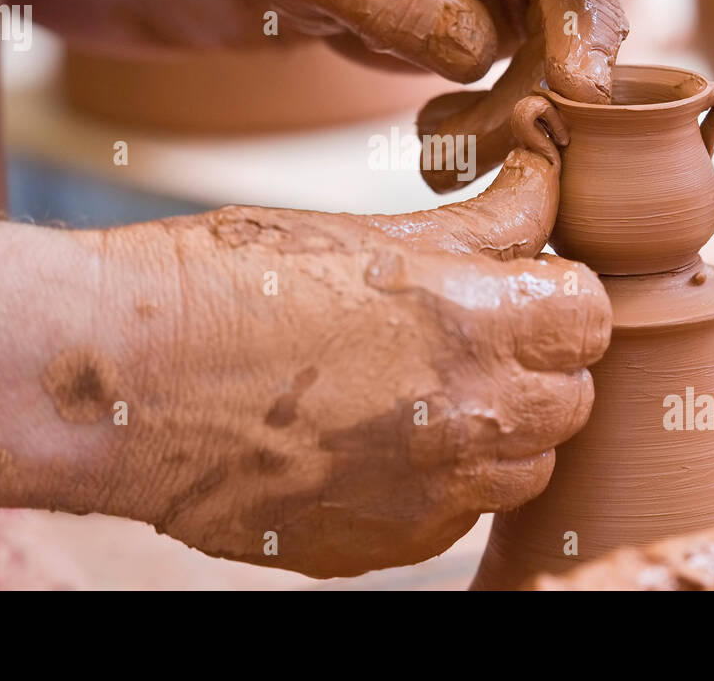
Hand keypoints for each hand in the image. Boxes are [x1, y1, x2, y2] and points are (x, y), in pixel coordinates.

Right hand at [91, 111, 610, 577]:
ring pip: (529, 464)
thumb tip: (544, 170)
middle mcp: (470, 419)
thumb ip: (479, 221)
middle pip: (574, 394)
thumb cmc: (228, 281)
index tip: (520, 283)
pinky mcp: (390, 543)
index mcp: (473, 321)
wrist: (121, 380)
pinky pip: (463, 513)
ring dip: (500, 427)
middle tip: (469, 333)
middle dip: (537, 360)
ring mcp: (433, 494)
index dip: (558, 292)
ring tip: (422, 390)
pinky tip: (379, 441)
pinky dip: (443, 480)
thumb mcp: (364, 230)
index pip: (592, 312)